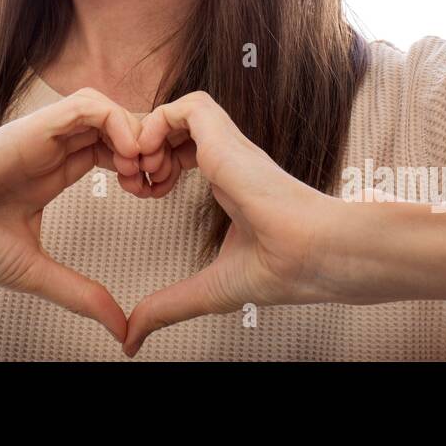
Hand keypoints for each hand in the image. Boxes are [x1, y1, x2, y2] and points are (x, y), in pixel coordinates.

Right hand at [0, 88, 149, 342]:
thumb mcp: (35, 271)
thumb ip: (79, 293)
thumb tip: (120, 328)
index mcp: (51, 172)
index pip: (112, 151)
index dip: (141, 167)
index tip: (154, 196)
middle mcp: (49, 149)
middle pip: (116, 126)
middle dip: (148, 148)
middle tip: (158, 183)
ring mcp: (41, 135)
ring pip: (106, 109)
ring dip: (135, 132)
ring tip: (143, 171)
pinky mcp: (32, 126)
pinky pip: (86, 104)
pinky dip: (116, 121)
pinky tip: (126, 156)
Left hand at [122, 91, 355, 356]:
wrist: (313, 254)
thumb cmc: (282, 268)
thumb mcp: (208, 289)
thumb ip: (168, 306)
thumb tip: (132, 339)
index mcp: (228, 182)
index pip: (182, 153)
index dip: (152, 166)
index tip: (143, 194)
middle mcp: (227, 159)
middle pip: (174, 129)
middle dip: (143, 148)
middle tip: (132, 181)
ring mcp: (228, 146)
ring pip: (178, 111)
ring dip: (148, 134)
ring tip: (142, 171)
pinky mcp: (226, 138)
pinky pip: (187, 106)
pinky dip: (160, 122)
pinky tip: (152, 158)